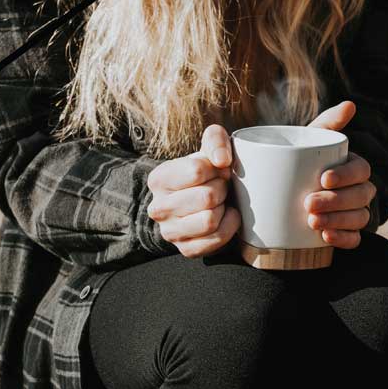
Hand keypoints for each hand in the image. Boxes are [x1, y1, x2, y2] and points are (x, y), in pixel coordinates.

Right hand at [146, 124, 240, 257]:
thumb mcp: (208, 149)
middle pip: (207, 197)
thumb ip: (215, 139)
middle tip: (221, 187)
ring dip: (223, 208)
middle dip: (222, 189)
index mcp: (159, 179)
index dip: (217, 169)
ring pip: (210, 220)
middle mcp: (158, 208)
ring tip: (220, 202)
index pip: (197, 171)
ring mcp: (170, 232)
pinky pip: (217, 238)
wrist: (202, 203)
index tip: (218, 170)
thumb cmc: (207, 174)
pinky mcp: (186, 249)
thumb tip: (222, 160)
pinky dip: (229, 226)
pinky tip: (225, 217)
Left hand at [303, 101, 374, 249]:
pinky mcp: (345, 234)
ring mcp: (353, 214)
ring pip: (360, 218)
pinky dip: (343, 239)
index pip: (361, 169)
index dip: (346, 175)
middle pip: (362, 195)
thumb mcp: (305, 142)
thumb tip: (351, 104)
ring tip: (312, 222)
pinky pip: (354, 240)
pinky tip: (326, 237)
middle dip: (337, 200)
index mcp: (350, 167)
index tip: (322, 178)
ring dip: (339, 220)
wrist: (271, 199)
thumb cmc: (292, 165)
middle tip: (308, 204)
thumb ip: (326, 123)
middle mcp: (357, 190)